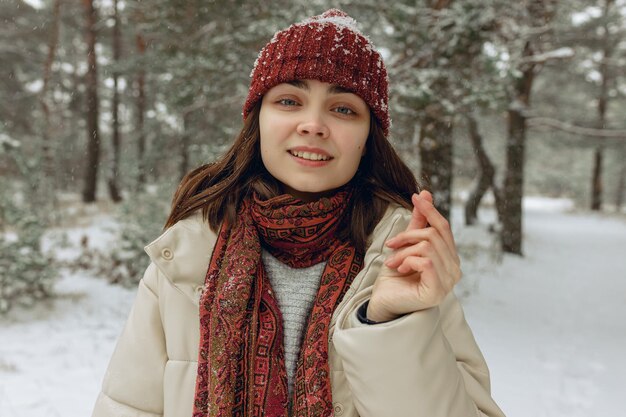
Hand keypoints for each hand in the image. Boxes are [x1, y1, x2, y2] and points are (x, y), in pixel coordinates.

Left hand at [367, 190, 461, 321]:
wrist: (383, 301)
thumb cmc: (395, 276)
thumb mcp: (406, 244)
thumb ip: (418, 223)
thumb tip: (425, 193)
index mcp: (450, 258)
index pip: (444, 227)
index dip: (430, 210)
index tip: (415, 196)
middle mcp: (454, 269)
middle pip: (434, 235)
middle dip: (408, 236)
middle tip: (390, 245)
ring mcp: (448, 282)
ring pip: (428, 247)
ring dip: (404, 251)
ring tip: (393, 262)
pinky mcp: (437, 291)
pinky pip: (425, 262)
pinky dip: (408, 261)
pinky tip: (401, 270)